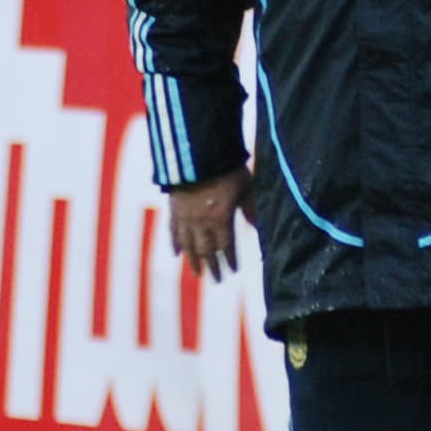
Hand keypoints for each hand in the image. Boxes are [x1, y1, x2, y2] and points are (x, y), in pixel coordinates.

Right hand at [168, 165, 255, 282]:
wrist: (197, 151)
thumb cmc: (226, 167)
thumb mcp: (245, 186)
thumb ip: (250, 208)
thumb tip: (258, 228)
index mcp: (221, 218)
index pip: (227, 246)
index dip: (230, 260)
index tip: (233, 271)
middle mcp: (201, 222)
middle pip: (207, 250)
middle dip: (213, 266)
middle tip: (217, 280)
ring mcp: (185, 216)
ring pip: (188, 245)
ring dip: (193, 261)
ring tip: (197, 274)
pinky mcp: (173, 208)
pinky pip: (172, 231)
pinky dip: (174, 243)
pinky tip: (175, 254)